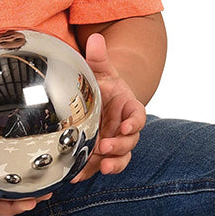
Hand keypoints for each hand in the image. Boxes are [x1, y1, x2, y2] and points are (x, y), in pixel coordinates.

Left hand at [75, 32, 146, 180]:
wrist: (98, 99)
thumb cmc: (103, 84)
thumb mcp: (100, 70)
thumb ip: (98, 58)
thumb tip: (95, 39)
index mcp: (128, 107)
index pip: (138, 116)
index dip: (134, 123)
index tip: (125, 126)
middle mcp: (124, 128)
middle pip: (130, 141)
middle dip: (120, 147)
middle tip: (106, 147)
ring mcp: (114, 142)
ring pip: (120, 157)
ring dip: (112, 163)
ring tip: (100, 167)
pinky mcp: (100, 154)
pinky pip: (99, 165)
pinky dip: (90, 172)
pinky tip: (77, 176)